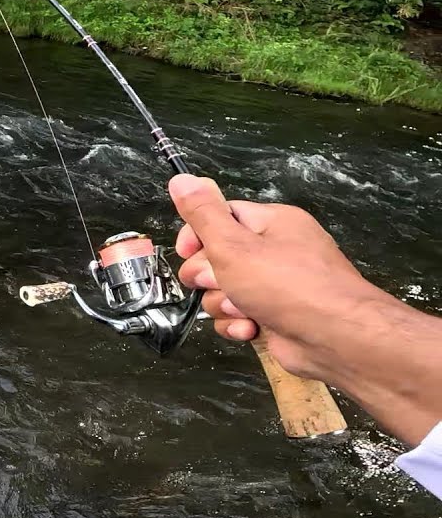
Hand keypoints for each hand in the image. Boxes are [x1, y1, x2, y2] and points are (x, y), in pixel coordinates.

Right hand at [167, 174, 388, 378]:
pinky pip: (239, 315)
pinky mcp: (275, 316)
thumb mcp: (233, 244)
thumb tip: (182, 178)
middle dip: (209, 275)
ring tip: (241, 309)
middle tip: (218, 282)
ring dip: (223, 303)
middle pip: (217, 256)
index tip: (186, 251)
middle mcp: (276, 251)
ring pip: (224, 290)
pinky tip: (250, 329)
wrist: (336, 339)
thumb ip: (203, 212)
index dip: (197, 235)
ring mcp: (276, 286)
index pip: (220, 217)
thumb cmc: (287, 285)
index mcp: (272, 223)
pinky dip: (239, 323)